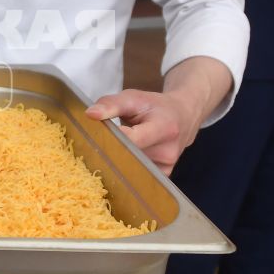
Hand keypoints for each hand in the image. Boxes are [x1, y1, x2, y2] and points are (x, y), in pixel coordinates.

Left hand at [84, 88, 205, 173]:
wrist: (183, 116)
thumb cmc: (155, 107)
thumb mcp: (134, 98)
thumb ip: (111, 104)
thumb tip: (90, 114)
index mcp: (164, 127)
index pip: (133, 139)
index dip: (113, 139)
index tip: (98, 136)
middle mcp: (168, 150)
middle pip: (130, 157)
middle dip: (111, 151)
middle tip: (99, 144)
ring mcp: (167, 166)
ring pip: (131, 168)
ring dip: (118, 160)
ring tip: (116, 148)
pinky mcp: (164, 174)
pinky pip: (138, 175)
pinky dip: (127, 167)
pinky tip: (125, 157)